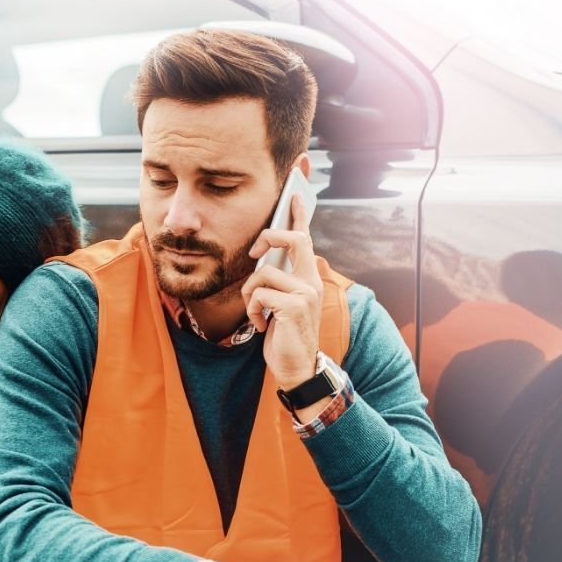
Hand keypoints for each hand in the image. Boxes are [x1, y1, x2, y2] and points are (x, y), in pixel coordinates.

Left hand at [241, 193, 322, 389]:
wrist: (296, 366)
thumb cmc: (285, 334)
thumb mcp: (282, 303)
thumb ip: (278, 281)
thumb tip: (260, 262)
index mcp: (308, 277)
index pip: (305, 239)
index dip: (299, 215)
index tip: (295, 194)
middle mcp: (311, 280)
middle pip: (293, 239)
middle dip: (268, 237)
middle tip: (254, 252)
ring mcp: (305, 292)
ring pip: (262, 274)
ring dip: (250, 295)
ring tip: (258, 312)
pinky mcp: (294, 306)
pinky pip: (259, 295)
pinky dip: (253, 311)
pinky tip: (262, 325)